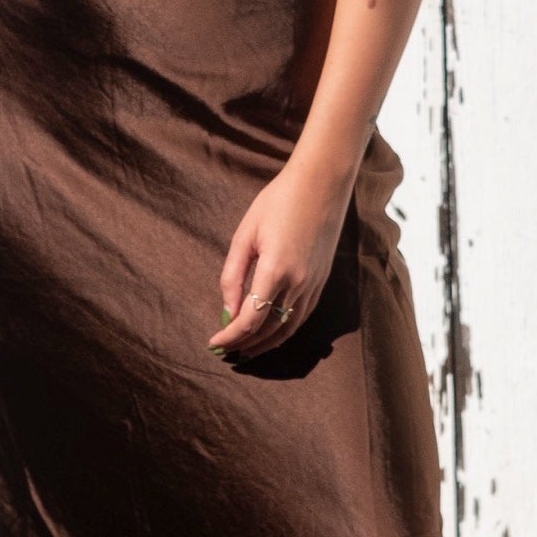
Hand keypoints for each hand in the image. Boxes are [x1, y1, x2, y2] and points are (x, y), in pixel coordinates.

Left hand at [210, 155, 352, 358]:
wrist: (321, 183)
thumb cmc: (278, 201)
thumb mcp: (246, 234)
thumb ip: (233, 275)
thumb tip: (226, 310)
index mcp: (275, 271)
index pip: (250, 320)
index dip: (230, 336)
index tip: (213, 342)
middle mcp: (298, 283)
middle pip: (269, 330)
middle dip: (246, 345)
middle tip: (225, 352)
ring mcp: (314, 284)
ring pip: (289, 328)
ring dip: (267, 344)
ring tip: (246, 351)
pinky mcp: (322, 280)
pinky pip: (302, 315)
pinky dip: (285, 330)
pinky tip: (271, 332)